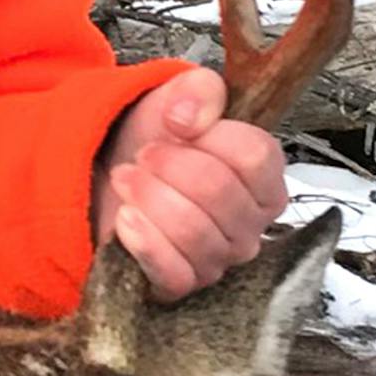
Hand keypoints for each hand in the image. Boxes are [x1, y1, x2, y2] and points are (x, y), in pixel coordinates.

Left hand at [93, 69, 287, 300]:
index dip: (209, 136)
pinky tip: (126, 217)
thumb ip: (199, 91)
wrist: (110, 171)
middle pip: (219, 191)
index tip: (176, 126)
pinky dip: (142, 239)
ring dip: (148, 195)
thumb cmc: (156, 140)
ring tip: (127, 179)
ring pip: (191, 229)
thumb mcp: (180, 97)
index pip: (255, 156)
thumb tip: (188, 118)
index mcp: (264, 179)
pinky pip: (173, 270)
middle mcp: (250, 225)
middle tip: (143, 155)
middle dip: (168, 165)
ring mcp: (218, 260)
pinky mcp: (182, 285)